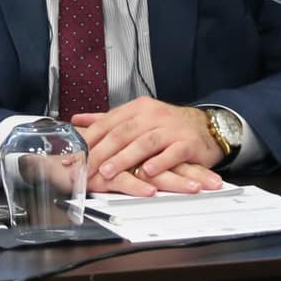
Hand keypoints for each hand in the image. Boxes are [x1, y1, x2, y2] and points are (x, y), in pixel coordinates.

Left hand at [74, 97, 225, 193]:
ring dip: (124, 159)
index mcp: (137, 108)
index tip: (74, 156)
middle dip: (101, 153)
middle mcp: (153, 115)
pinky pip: (172, 152)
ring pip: (144, 143)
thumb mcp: (137, 117)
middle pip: (122, 133)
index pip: (108, 123)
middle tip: (86, 169)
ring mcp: (171, 128)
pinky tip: (147, 172)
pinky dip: (159, 162)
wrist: (206, 126)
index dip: (89, 140)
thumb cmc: (168, 125)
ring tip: (109, 172)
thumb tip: (78, 120)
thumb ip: (107, 120)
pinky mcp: (188, 143)